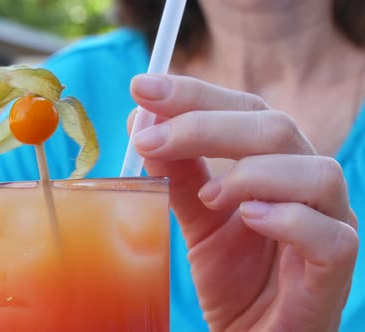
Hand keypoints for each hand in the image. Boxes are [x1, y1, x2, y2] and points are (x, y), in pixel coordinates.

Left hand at [129, 74, 358, 330]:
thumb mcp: (197, 218)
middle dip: (207, 125)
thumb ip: (176, 173)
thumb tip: (142, 123)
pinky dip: (289, 220)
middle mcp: (305, 185)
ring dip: (251, 173)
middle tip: (151, 138)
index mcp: (274, 164)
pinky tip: (249, 219)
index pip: (244, 109)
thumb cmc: (233, 277)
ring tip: (208, 196)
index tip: (143, 87)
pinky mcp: (334, 270)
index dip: (195, 95)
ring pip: (315, 172)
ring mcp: (329, 225)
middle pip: (275, 128)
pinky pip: (331, 236)